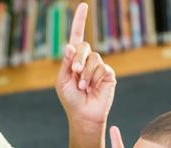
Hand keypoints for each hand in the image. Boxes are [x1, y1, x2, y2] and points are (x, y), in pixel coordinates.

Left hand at [56, 3, 116, 125]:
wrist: (83, 114)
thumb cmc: (70, 99)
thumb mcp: (62, 81)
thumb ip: (66, 63)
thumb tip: (70, 45)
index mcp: (74, 59)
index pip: (77, 36)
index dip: (80, 21)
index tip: (84, 6)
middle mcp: (87, 60)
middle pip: (84, 46)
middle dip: (78, 58)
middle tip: (75, 72)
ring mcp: (98, 66)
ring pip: (93, 58)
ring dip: (85, 73)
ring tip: (83, 86)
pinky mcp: (108, 74)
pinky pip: (102, 68)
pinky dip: (94, 78)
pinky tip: (92, 88)